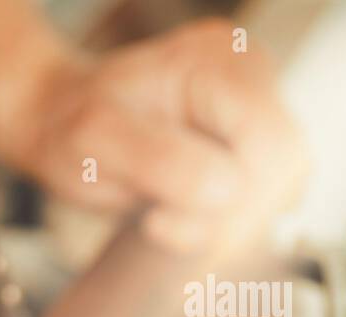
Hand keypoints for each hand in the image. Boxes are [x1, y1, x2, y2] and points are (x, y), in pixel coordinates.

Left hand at [1, 18, 307, 251]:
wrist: (62, 122)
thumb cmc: (72, 125)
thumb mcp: (94, 140)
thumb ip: (158, 161)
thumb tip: (226, 192)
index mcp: (216, 60)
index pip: (269, 144)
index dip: (234, 200)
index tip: (161, 223)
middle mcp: (251, 73)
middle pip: (284, 169)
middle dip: (226, 218)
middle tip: (159, 226)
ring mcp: (257, 106)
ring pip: (280, 189)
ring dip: (224, 225)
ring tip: (162, 216)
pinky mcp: (252, 142)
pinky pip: (264, 197)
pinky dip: (225, 223)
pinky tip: (181, 215)